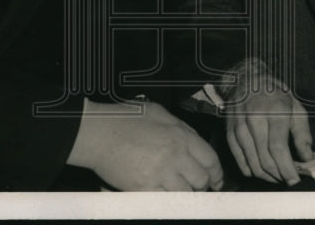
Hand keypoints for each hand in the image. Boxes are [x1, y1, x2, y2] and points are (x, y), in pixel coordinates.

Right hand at [66, 99, 222, 190]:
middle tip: (195, 185)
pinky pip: (165, 202)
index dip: (217, 173)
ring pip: (185, 195)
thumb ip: (181, 128)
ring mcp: (160, 174)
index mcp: (180, 136)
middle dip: (201, 184)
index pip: (210, 159)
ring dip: (184, 194)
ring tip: (178, 190)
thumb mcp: (159, 113)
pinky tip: (162, 194)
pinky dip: (166, 200)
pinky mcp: (144, 189)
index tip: (216, 181)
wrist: (98, 133)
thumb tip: (194, 143)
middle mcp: (175, 156)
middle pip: (201, 180)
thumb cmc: (126, 118)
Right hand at [225, 85, 312, 184]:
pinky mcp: (230, 132)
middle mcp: (254, 119)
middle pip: (265, 159)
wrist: (247, 79)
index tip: (295, 180)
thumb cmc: (275, 95)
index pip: (278, 148)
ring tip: (276, 176)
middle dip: (278, 175)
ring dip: (266, 175)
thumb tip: (307, 157)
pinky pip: (239, 159)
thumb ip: (302, 133)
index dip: (286, 169)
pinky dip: (250, 170)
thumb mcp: (295, 107)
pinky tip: (261, 170)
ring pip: (252, 162)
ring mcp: (239, 126)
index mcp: (274, 112)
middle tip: (287, 178)